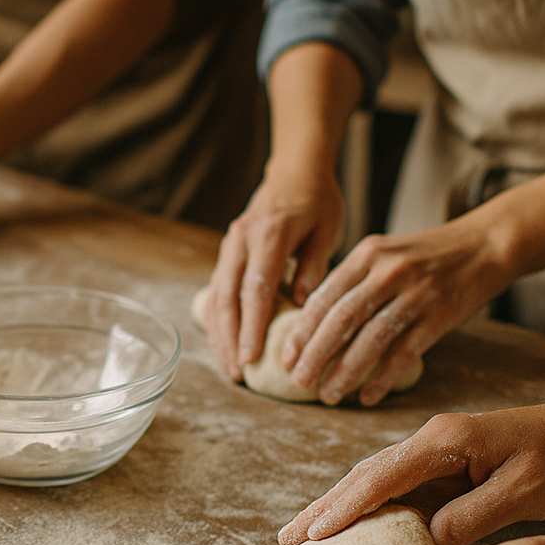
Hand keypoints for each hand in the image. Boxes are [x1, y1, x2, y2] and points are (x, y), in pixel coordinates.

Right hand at [206, 174, 343, 381]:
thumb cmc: (318, 202)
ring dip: (219, 334)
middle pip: (227, 297)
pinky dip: (220, 319)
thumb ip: (315, 267)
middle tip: (237, 373)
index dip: (252, 326)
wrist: (295, 172)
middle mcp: (242, 240)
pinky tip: (225, 343)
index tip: (251, 357)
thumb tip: (301, 305)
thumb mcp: (328, 231)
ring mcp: (230, 246)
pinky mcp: (228, 252)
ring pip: (217, 296)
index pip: (255, 289)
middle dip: (229, 339)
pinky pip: (218, 290)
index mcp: (269, 235)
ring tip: (229, 367)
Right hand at [279, 403, 544, 544]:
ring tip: (302, 537)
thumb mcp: (524, 493)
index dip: (345, 507)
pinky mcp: (440, 466)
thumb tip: (429, 540)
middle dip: (323, 508)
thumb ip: (475, 516)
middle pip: (363, 476)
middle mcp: (429, 441)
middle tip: (285, 540)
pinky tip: (347, 531)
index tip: (314, 535)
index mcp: (446, 441)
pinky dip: (363, 510)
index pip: (382, 477)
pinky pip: (393, 490)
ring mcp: (431, 453)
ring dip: (335, 509)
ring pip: (372, 482)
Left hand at [280, 216, 513, 406]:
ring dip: (345, 372)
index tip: (285, 358)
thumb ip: (353, 282)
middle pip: (340, 320)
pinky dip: (382, 377)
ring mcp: (416, 293)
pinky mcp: (440, 315)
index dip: (301, 331)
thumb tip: (314, 325)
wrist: (485, 245)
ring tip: (328, 395)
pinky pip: (404, 352)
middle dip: (315, 355)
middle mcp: (388, 271)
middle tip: (299, 382)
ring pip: (370, 339)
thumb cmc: (427, 256)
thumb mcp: (384, 255)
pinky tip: (367, 396)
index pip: (324, 297)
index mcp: (367, 255)